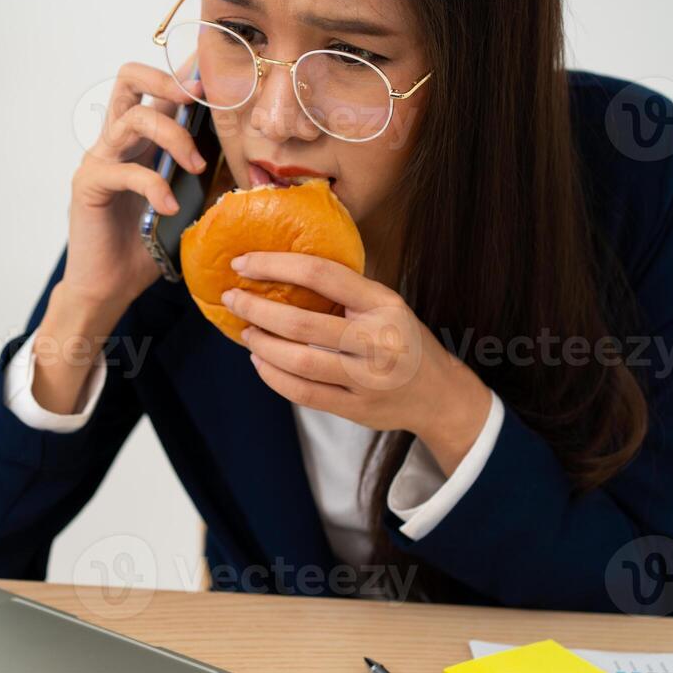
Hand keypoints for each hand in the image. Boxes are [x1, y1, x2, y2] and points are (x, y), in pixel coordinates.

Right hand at [63, 61, 206, 318]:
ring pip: (134, 119)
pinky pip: (125, 171)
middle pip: (128, 78)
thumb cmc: (145, 246)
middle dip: (167, 79)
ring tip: (195, 167)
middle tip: (197, 97)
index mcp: (140, 140)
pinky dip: (154, 186)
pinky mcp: (90, 185)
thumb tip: (248, 162)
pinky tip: (169, 207)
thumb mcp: (187, 204)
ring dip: (174, 136)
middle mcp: (116, 141)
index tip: (214, 70)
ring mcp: (100, 159)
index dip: (183, 72)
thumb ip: (204, 178)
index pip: (156, 89)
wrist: (109, 286)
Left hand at [222, 252, 493, 474]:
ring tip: (246, 332)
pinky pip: (303, 393)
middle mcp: (377, 340)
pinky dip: (273, 376)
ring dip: (262, 345)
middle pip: (301, 323)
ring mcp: (367, 379)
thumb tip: (281, 271)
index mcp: (384, 304)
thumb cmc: (404, 341)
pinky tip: (261, 362)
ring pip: (298, 361)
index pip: (321, 274)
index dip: (276, 265)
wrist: (439, 394)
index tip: (244, 263)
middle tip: (233, 299)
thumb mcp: (387, 305)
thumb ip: (346, 292)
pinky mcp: (356, 408)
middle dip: (256, 309)